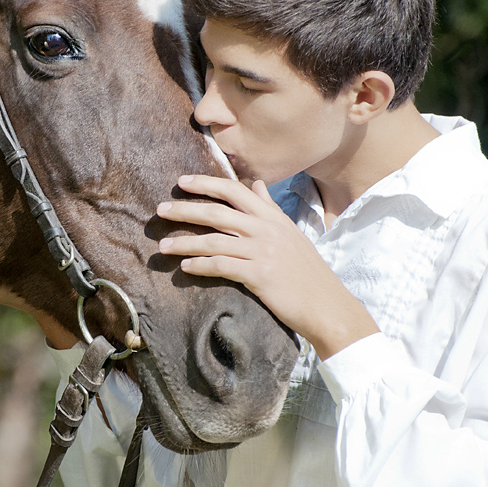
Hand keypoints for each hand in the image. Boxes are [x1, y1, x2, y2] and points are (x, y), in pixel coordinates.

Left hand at [156, 175, 377, 359]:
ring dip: (185, 243)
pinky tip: (186, 268)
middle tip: (161, 210)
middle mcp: (267, 229)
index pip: (235, 190)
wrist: (327, 305)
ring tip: (163, 247)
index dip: (207, 183)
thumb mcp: (290, 233)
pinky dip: (201, 265)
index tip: (182, 181)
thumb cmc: (306, 270)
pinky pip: (222, 266)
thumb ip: (269, 208)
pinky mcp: (260, 275)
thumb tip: (256, 184)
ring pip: (214, 241)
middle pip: (218, 212)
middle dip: (186, 210)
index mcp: (272, 217)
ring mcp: (264, 251)